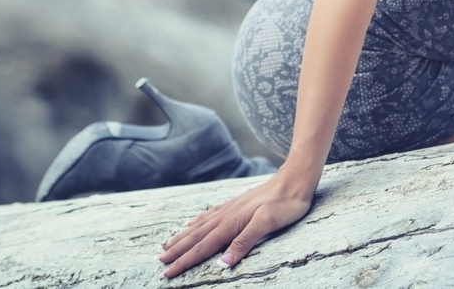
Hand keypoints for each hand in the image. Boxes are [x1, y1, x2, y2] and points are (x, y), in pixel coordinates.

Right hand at [157, 174, 313, 277]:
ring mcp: (229, 209)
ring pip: (199, 226)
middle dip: (176, 252)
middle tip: (159, 263)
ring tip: (166, 246)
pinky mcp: (235, 204)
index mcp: (231, 224)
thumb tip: (222, 263)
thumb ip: (245, 242)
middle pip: (195, 238)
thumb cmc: (285, 204)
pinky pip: (209, 215)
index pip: (202, 248)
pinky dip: (196, 222)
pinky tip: (190, 224)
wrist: (294, 180)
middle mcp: (225, 216)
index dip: (184, 262)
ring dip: (181, 238)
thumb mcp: (268, 224)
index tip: (167, 273)